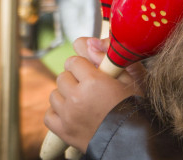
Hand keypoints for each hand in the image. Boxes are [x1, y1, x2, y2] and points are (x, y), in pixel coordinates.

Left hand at [44, 38, 139, 152]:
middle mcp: (77, 96)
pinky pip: (49, 114)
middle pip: (63, 76)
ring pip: (54, 94)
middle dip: (74, 79)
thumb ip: (107, 58)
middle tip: (87, 87)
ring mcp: (67, 115)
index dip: (83, 65)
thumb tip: (88, 42)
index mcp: (93, 81)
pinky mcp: (63, 131)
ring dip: (65, 95)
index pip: (74, 61)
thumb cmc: (134, 109)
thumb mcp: (129, 80)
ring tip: (80, 100)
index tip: (90, 71)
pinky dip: (57, 112)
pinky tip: (70, 112)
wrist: (131, 140)